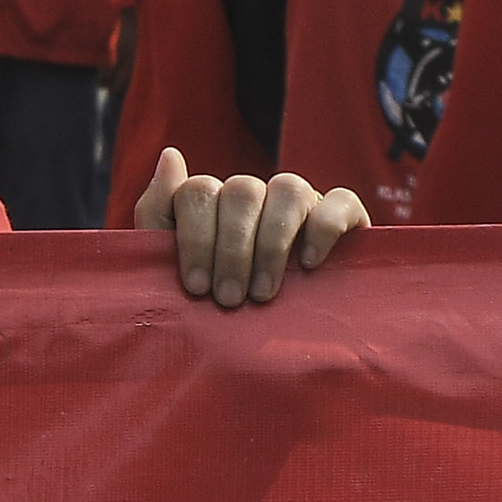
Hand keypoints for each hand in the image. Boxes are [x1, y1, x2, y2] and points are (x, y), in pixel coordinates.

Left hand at [134, 146, 367, 307]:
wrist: (272, 347)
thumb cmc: (216, 302)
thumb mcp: (173, 265)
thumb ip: (159, 211)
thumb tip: (170, 154)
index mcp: (215, 201)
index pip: (199, 190)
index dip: (195, 238)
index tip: (197, 287)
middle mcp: (257, 195)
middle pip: (241, 190)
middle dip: (231, 249)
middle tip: (229, 300)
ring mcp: (300, 202)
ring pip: (288, 188)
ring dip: (272, 243)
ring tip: (263, 293)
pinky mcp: (343, 216)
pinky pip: (340, 201)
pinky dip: (323, 227)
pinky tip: (309, 265)